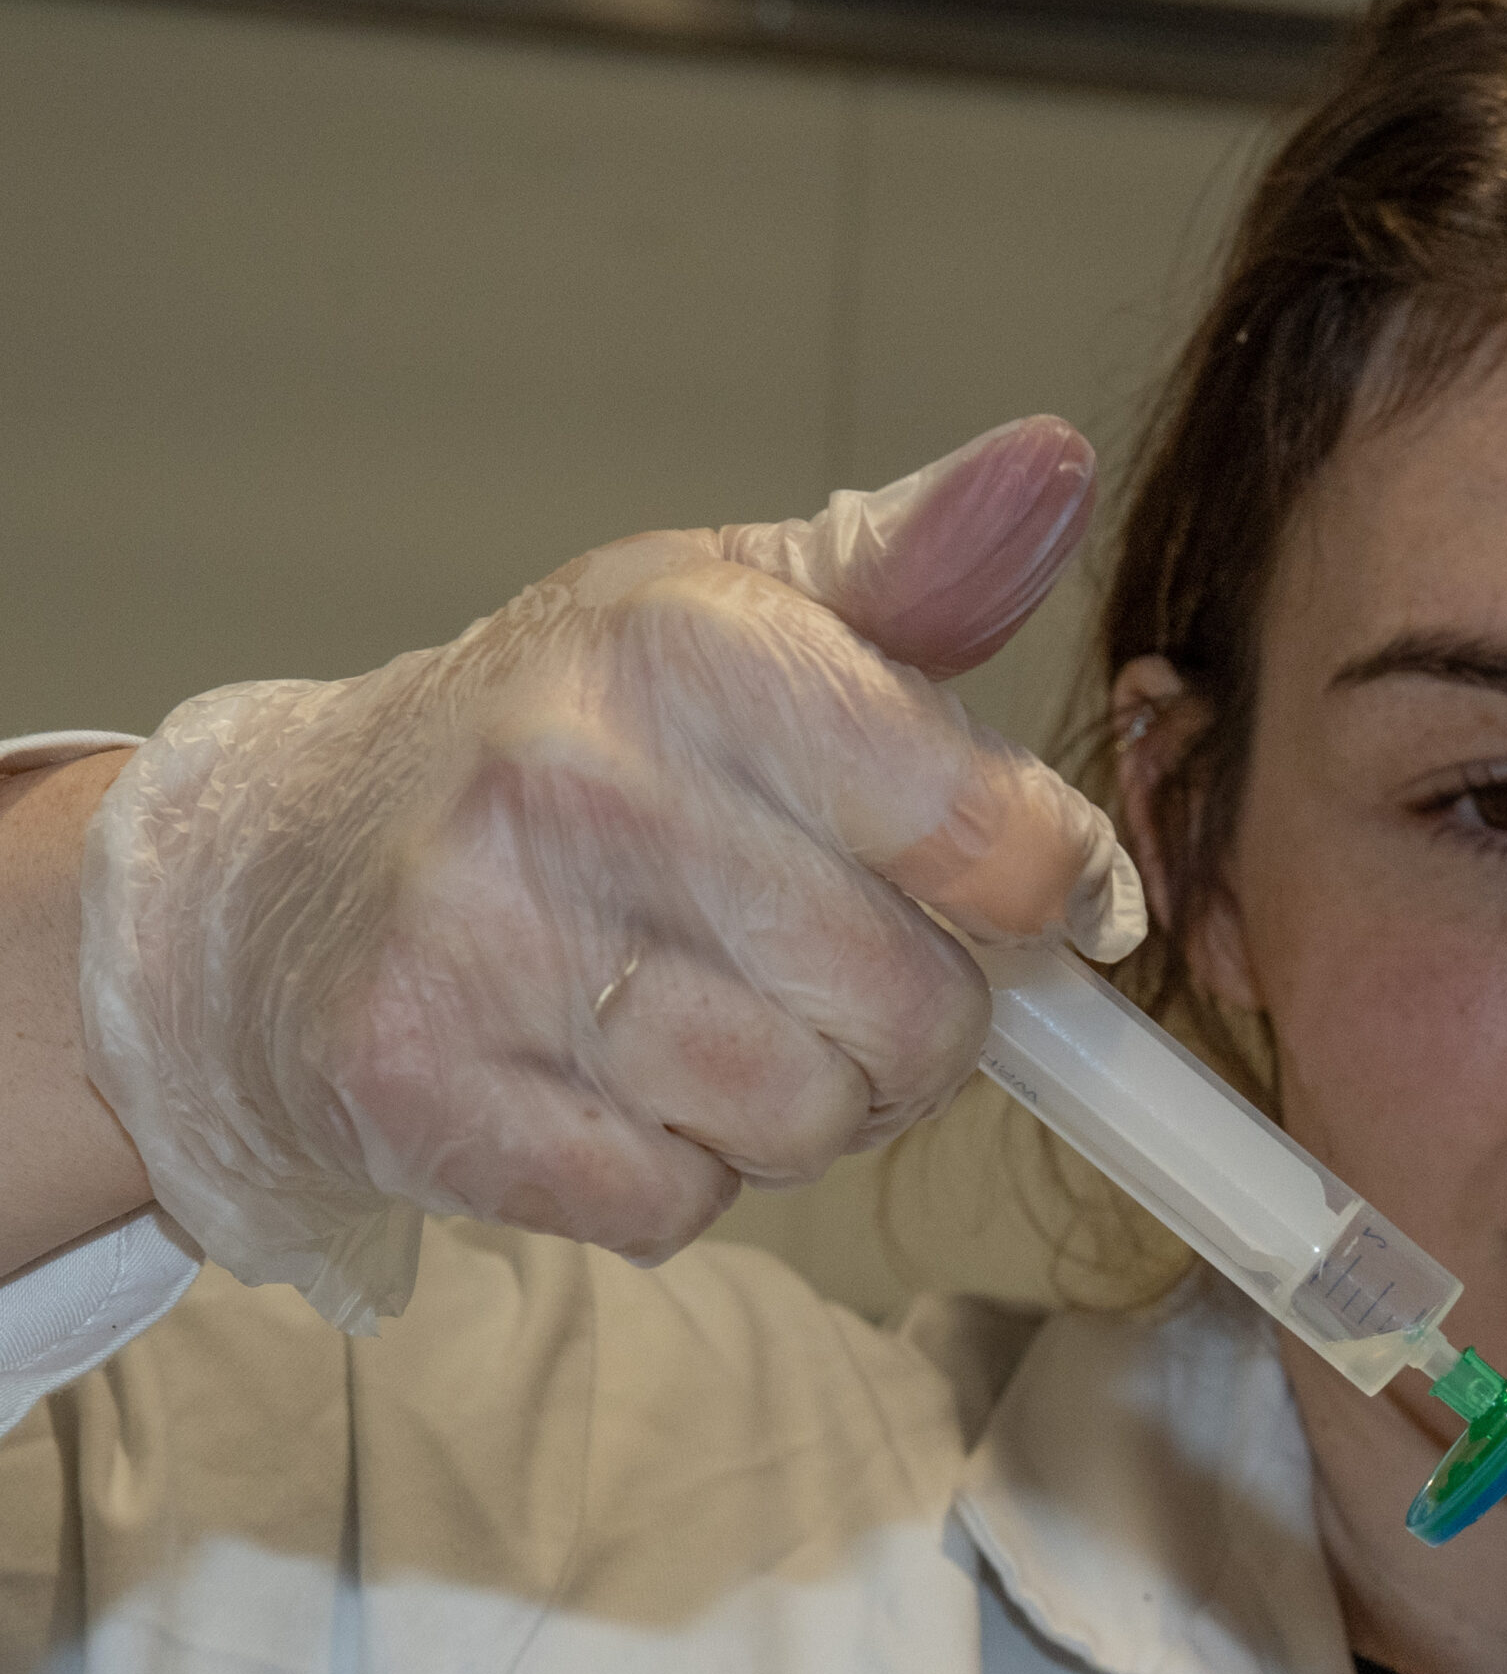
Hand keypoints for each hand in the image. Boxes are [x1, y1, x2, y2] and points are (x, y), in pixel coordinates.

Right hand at [81, 416, 1141, 1330]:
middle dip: (914, 1026)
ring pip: (808, 1123)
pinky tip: (613, 1089)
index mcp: (691, 643)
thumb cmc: (559, 744)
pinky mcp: (428, 1093)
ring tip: (714, 1029)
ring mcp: (491, 943)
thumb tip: (1057, 468)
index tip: (1034, 900)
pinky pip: (680, 1206)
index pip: (991, 833)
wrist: (281, 873)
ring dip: (799, 1109)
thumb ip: (914, 569)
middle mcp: (585, 780)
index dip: (1052, 894)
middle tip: (831, 979)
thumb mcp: (730, 610)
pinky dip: (679, 1176)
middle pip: (920, 1011)